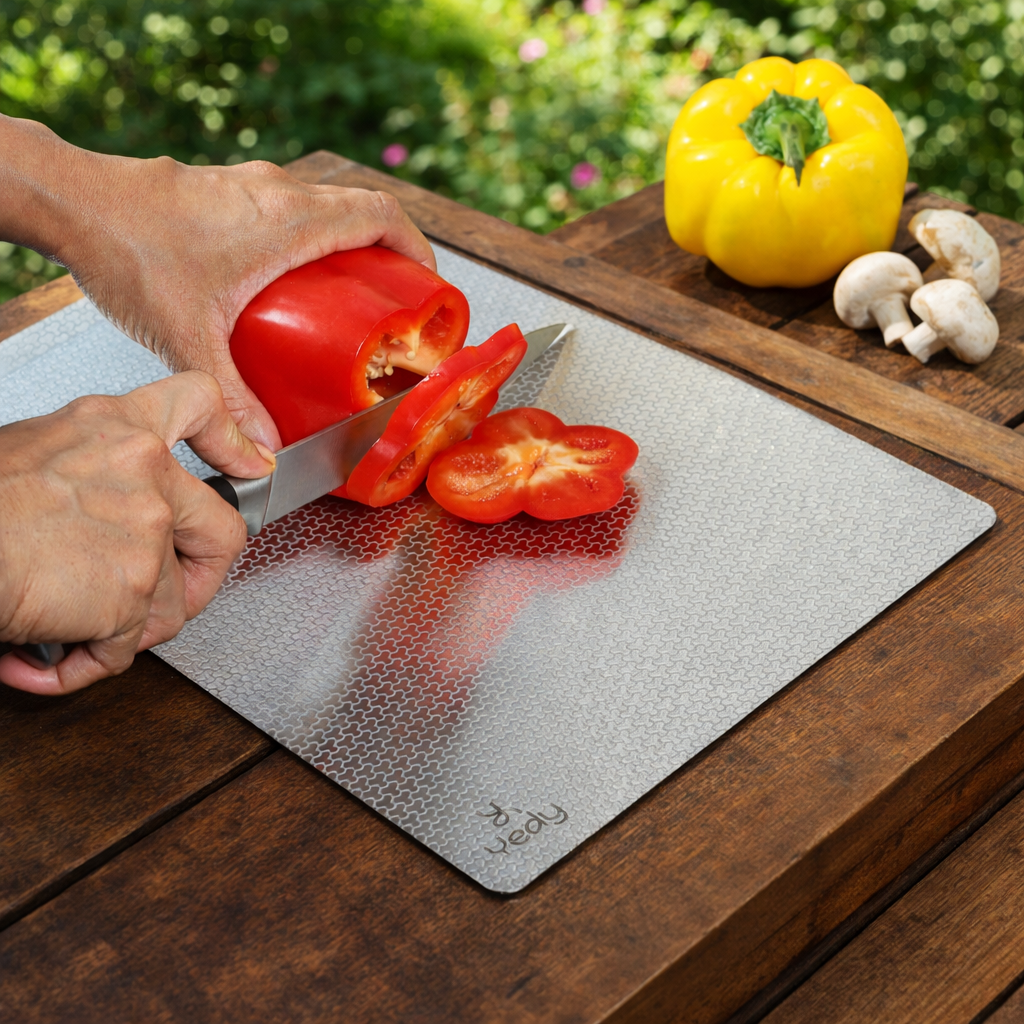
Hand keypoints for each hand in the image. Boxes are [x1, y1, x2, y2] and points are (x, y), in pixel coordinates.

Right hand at [0, 371, 274, 695]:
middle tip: (164, 597)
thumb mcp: (36, 451)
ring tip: (66, 624)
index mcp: (117, 427)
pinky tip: (43, 652)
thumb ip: (95, 471)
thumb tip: (107, 512)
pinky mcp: (132, 589)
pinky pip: (125, 647)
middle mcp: (144, 470)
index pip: (198, 404)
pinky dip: (83, 662)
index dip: (232, 440)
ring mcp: (145, 530)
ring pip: (168, 604)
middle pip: (223, 529)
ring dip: (121, 629)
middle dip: (199, 578)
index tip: (251, 463)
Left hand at [1, 116, 434, 449]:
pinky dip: (310, 238)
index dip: (416, 248)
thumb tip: (259, 453)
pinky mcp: (226, 189)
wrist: (73, 203)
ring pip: (325, 205)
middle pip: (361, 210)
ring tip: (347, 295)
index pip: (381, 215)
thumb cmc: (131, 250)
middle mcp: (278, 193)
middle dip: (388, 254)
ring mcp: (251, 185)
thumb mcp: (191, 338)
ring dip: (347, 244)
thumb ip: (232, 401)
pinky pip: (291, 207)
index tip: (428, 281)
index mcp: (290, 221)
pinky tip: (286, 282)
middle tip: (393, 299)